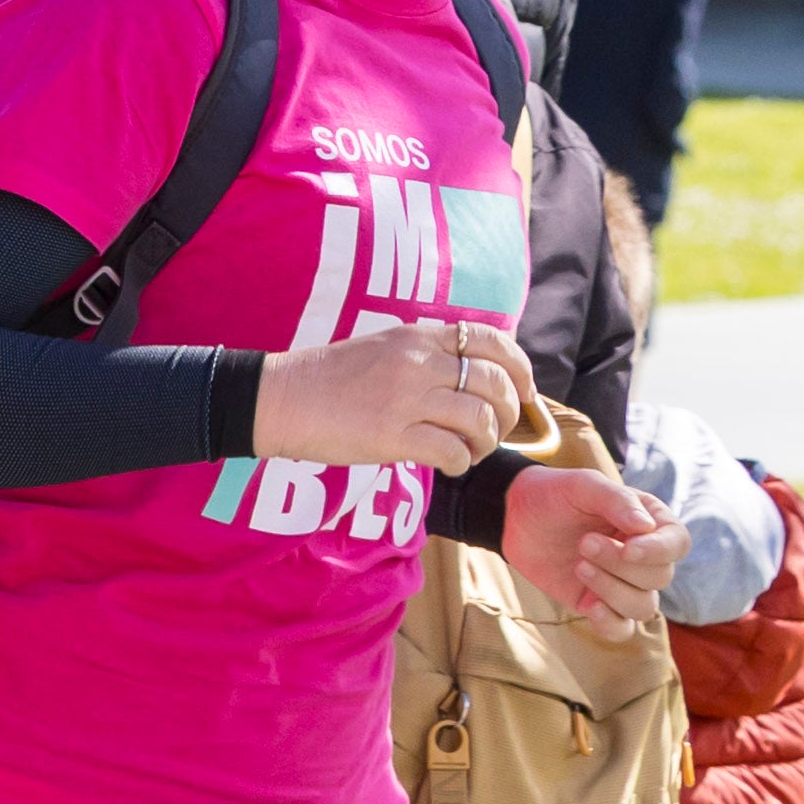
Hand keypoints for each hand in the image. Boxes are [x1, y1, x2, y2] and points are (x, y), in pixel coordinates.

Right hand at [252, 317, 525, 471]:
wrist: (278, 399)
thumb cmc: (326, 379)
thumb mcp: (382, 348)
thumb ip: (425, 355)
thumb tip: (470, 378)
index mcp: (419, 337)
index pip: (492, 343)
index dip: (521, 369)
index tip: (525, 392)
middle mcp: (418, 363)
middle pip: (495, 383)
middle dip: (510, 413)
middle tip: (497, 431)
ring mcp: (405, 399)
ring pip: (479, 419)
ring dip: (486, 442)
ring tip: (471, 452)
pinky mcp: (391, 435)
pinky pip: (451, 450)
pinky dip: (461, 462)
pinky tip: (450, 466)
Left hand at [505, 461, 683, 636]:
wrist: (514, 517)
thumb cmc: (555, 495)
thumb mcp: (583, 486)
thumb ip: (616, 501)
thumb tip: (645, 527)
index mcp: (651, 524)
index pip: (677, 544)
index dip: (659, 551)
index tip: (629, 547)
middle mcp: (644, 556)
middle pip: (659, 576)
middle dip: (621, 564)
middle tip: (584, 542)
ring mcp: (622, 583)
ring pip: (644, 607)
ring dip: (613, 591)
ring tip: (579, 565)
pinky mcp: (597, 603)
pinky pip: (621, 629)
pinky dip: (610, 623)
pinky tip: (588, 606)